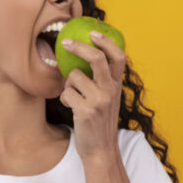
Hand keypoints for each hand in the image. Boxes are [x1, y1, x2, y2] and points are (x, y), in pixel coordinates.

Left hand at [58, 31, 126, 159]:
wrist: (101, 150)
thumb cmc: (100, 123)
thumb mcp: (108, 100)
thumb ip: (103, 82)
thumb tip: (85, 58)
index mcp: (117, 86)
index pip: (118, 56)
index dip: (107, 42)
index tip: (93, 32)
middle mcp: (110, 90)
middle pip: (95, 58)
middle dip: (79, 47)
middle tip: (65, 43)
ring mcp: (98, 100)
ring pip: (74, 77)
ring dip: (68, 85)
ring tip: (73, 97)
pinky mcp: (85, 110)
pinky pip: (66, 93)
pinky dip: (64, 98)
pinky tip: (71, 107)